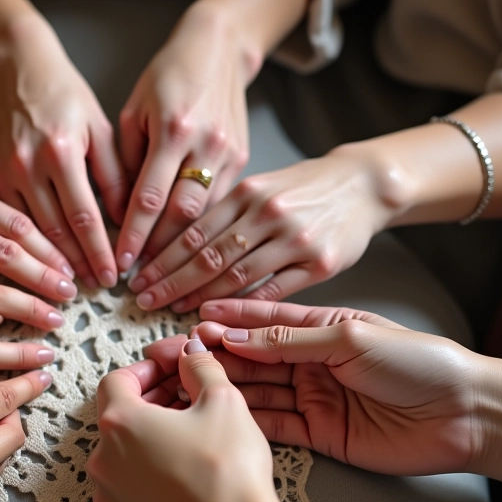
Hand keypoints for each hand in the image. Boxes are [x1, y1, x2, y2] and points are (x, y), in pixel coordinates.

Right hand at [0, 14, 127, 287]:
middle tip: (96, 287)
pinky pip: (10, 218)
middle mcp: (28, 164)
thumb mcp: (100, 128)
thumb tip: (126, 220)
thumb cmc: (66, 96)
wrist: (17, 70)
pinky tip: (44, 258)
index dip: (99, 251)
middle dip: (77, 264)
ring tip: (73, 281)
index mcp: (61, 150)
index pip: (84, 216)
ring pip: (29, 231)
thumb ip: (115, 175)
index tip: (112, 275)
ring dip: (52, 261)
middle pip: (55, 231)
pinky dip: (29, 242)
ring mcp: (4, 172)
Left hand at [87, 339, 275, 501]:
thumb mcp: (222, 400)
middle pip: (119, 417)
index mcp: (120, 422)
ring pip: (123, 453)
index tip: (170, 371)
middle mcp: (103, 458)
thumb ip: (200, 367)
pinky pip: (128, 486)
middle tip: (187, 400)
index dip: (145, 371)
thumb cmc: (226, 468)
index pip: (117, 380)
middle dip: (152, 403)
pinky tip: (182, 472)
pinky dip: (148, 473)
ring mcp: (109, 495)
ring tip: (189, 436)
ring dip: (150, 439)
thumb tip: (191, 353)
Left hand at [115, 4, 249, 272]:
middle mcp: (206, 144)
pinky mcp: (244, 159)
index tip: (120, 263)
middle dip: (162, 254)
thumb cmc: (167, 76)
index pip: (149, 197)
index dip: (134, 236)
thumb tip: (120, 213)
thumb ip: (127, 162)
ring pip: (207, 216)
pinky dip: (204, 230)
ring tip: (164, 275)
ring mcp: (230, 153)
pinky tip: (189, 250)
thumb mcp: (134, 112)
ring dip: (185, 250)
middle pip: (183, 214)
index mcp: (173, 128)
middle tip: (144, 281)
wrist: (218, 49)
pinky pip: (221, 205)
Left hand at [130, 146, 394, 311]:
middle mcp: (267, 213)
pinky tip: (220, 317)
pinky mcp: (319, 263)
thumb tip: (177, 243)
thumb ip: (223, 213)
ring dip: (199, 297)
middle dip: (170, 282)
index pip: (193, 231)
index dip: (161, 259)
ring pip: (236, 276)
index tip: (138, 278)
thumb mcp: (259, 185)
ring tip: (172, 310)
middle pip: (207, 256)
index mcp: (246, 192)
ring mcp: (294, 239)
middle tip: (142, 301)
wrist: (362, 183)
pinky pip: (274, 291)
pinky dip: (244, 307)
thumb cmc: (302, 187)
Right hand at [194, 298, 492, 475]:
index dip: (231, 317)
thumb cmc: (418, 363)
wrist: (463, 415)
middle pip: (253, 357)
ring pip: (256, 390)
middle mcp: (311, 362)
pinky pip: (273, 424)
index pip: (265, 320)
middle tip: (179, 352)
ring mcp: (312, 397)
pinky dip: (245, 417)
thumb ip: (289, 340)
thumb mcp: (349, 339)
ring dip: (224, 385)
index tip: (197, 316)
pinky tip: (219, 410)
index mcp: (321, 329)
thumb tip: (238, 335)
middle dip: (216, 353)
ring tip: (188, 381)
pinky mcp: (317, 433)